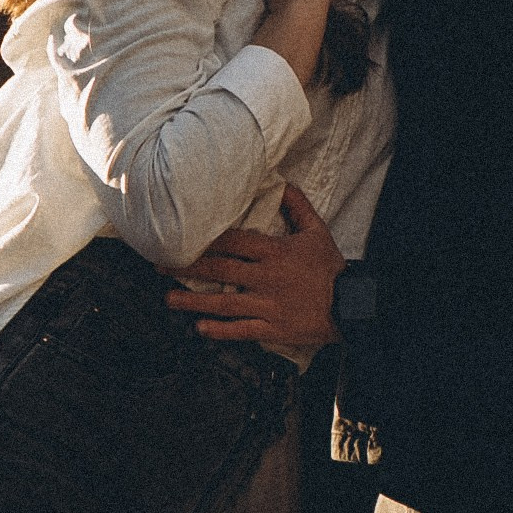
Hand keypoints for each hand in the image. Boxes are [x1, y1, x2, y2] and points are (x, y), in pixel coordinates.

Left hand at [168, 187, 343, 349]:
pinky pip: (241, 330)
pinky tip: (199, 329)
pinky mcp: (273, 329)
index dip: (206, 240)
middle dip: (188, 267)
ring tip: (168, 299)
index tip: (181, 236)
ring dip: (194, 302)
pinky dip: (219, 331)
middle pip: (221, 270)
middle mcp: (267, 278)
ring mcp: (268, 306)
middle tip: (160, 265)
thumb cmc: (331, 267)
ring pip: (224, 303)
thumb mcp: (317, 231)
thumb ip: (297, 206)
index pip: (234, 242)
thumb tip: (281, 181)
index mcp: (275, 252)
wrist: (351, 306)